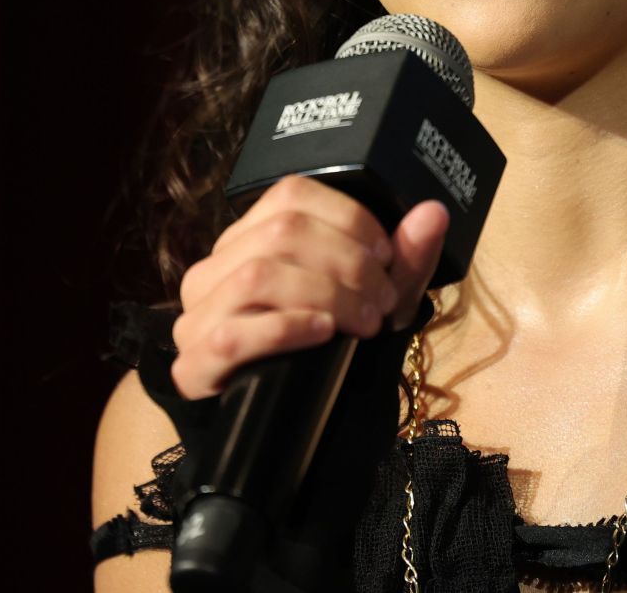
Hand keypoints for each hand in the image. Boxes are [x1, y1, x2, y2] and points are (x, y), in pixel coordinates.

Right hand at [168, 174, 449, 400]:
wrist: (296, 431)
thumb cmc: (331, 353)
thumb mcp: (375, 302)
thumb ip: (405, 258)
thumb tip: (434, 212)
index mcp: (249, 240)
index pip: (290, 195)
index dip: (348, 218)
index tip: (386, 255)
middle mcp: (214, 269)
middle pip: (281, 233)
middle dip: (347, 263)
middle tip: (383, 301)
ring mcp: (196, 317)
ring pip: (257, 275)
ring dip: (326, 295)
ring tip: (364, 323)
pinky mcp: (192, 365)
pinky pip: (232, 334)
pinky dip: (287, 328)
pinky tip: (323, 334)